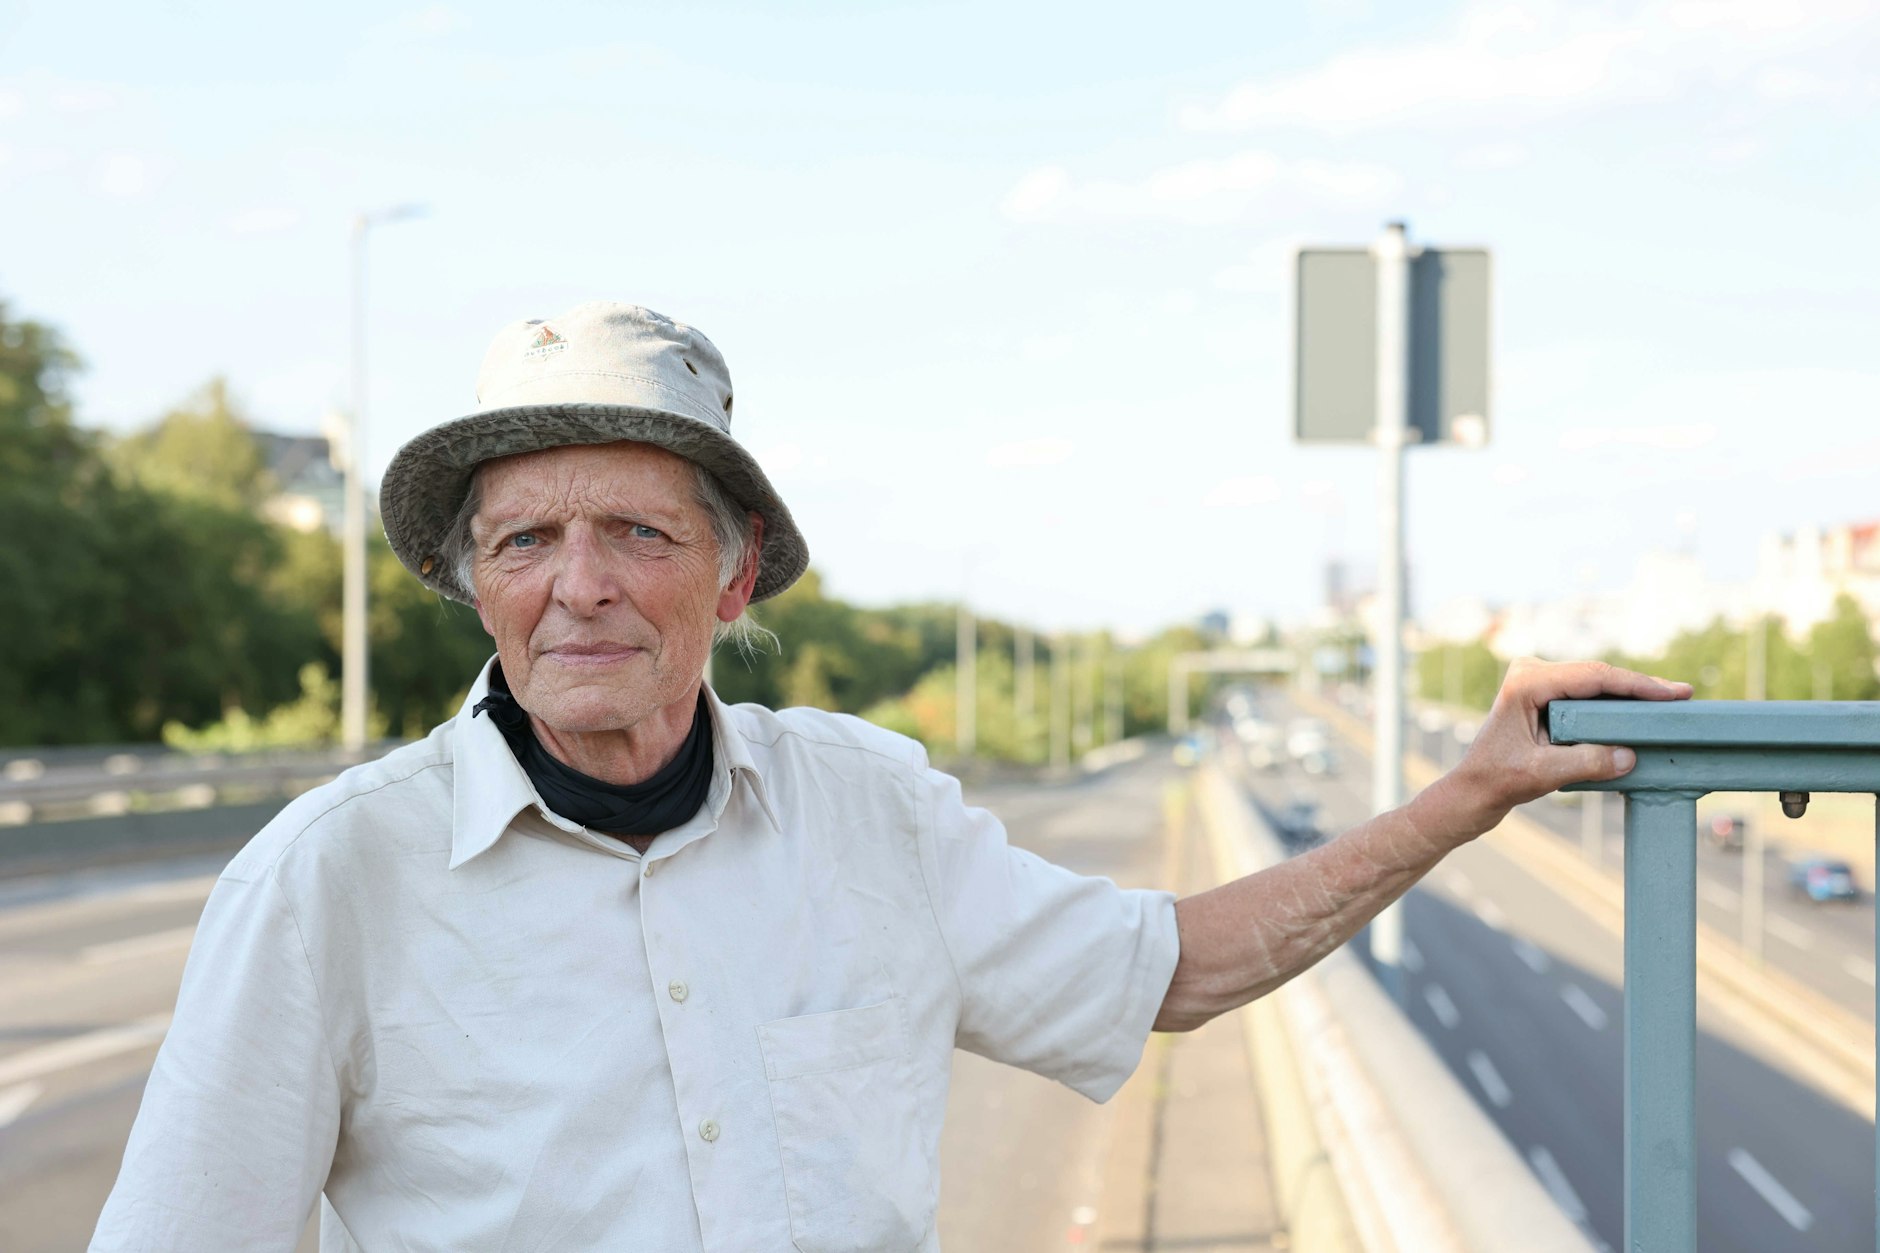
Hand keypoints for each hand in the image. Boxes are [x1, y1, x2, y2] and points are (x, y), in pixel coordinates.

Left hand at [1414, 658, 1691, 843]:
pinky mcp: (1544, 699)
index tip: (1674, 693)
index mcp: (1527, 682)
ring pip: (1595, 685)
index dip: (1637, 684)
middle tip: (1683, 695)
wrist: (1471, 792)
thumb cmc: (1497, 781)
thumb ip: (1586, 762)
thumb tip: (1630, 756)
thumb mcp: (1542, 774)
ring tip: (1670, 703)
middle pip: (1598, 676)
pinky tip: (1641, 713)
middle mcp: (1531, 674)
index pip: (1594, 677)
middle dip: (1640, 687)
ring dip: (1630, 695)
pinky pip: (1588, 697)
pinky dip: (1614, 706)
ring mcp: (1537, 684)